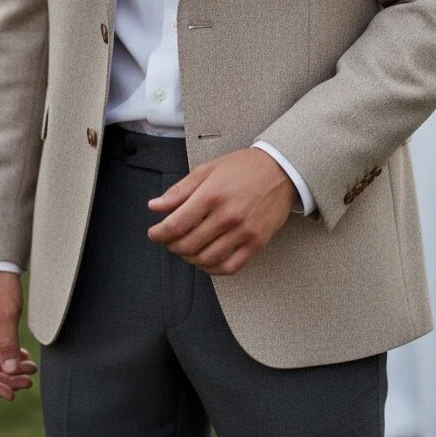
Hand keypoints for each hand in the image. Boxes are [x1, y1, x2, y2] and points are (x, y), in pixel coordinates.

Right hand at [0, 272, 36, 401]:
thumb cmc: (0, 286)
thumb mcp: (7, 315)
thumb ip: (8, 344)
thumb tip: (9, 371)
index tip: (12, 395)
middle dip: (7, 378)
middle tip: (29, 381)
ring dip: (10, 366)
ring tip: (31, 369)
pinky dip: (9, 354)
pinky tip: (24, 356)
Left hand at [147, 148, 296, 275]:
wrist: (281, 170)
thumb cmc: (245, 167)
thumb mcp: (208, 170)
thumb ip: (180, 190)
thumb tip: (155, 206)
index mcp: (212, 194)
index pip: (176, 224)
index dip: (159, 234)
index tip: (154, 234)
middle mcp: (227, 215)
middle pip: (188, 244)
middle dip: (172, 246)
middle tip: (170, 240)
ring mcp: (243, 231)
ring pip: (206, 259)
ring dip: (190, 258)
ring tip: (187, 249)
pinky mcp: (256, 243)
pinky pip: (230, 267)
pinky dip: (213, 269)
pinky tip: (207, 260)